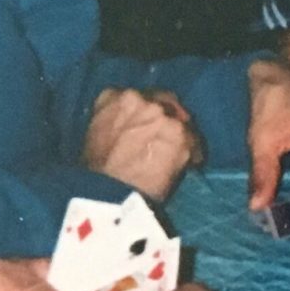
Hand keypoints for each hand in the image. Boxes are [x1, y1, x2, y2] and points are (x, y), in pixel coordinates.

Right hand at [84, 87, 199, 202]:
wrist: (108, 192)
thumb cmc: (96, 173)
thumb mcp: (95, 137)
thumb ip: (116, 123)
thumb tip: (131, 131)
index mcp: (112, 97)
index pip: (137, 98)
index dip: (145, 114)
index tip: (147, 126)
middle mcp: (139, 99)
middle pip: (164, 102)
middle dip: (166, 119)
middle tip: (167, 139)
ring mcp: (162, 114)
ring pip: (180, 120)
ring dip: (180, 136)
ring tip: (177, 155)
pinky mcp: (180, 133)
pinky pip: (194, 140)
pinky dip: (193, 152)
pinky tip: (188, 165)